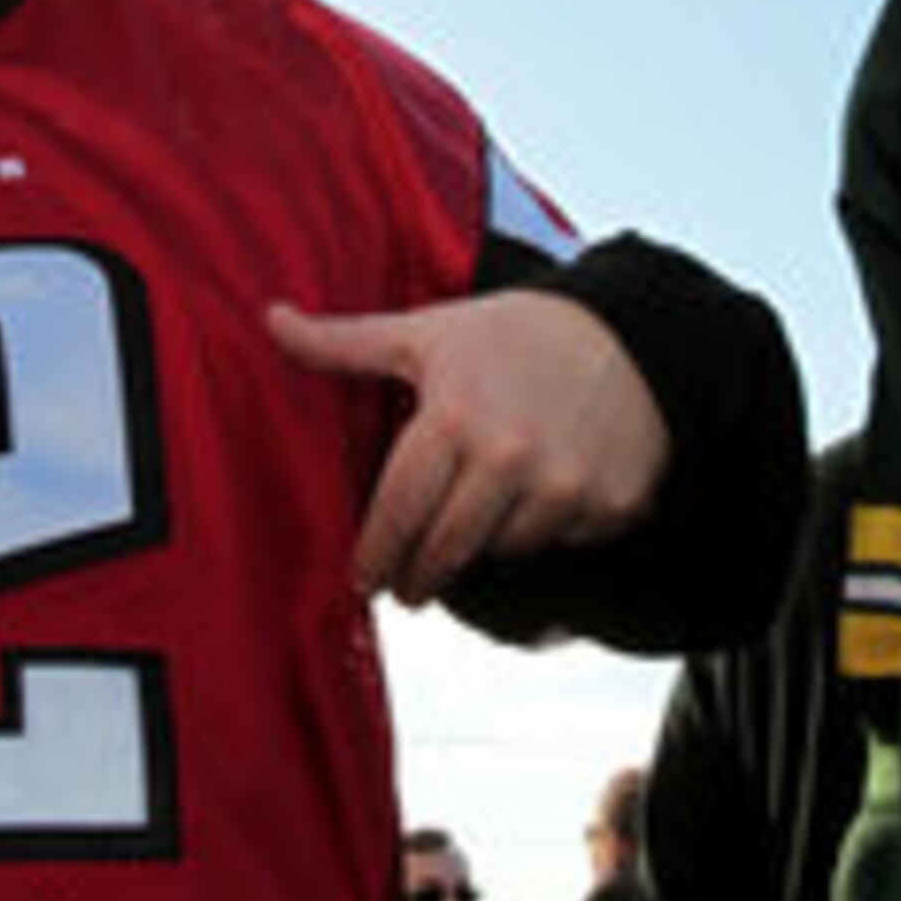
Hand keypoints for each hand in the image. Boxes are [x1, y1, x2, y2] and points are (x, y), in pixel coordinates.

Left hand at [268, 290, 666, 606]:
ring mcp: (565, 487)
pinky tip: (547, 495)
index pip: (397, 516)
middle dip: (420, 575)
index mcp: (454, 418)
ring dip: (488, 544)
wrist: (633, 331)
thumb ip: (344, 341)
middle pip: (445, 551)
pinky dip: (551, 530)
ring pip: (504, 551)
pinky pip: (563, 544)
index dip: (375, 557)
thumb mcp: (426, 331)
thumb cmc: (514, 332)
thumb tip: (268, 317)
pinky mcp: (612, 504)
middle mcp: (510, 458)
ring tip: (484, 513)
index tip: (365, 578)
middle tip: (410, 583)